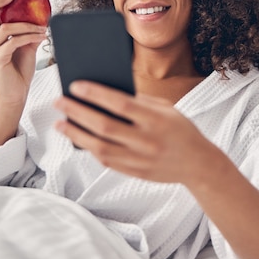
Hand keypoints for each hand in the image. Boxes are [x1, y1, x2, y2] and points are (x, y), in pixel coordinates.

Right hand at [0, 0, 47, 105]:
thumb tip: (40, 18)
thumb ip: (27, 33)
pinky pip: (14, 42)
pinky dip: (30, 37)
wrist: (17, 95)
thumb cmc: (19, 72)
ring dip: (27, 25)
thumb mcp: (25, 48)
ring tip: (42, 28)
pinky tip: (42, 37)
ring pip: (5, 28)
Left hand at [53, 81, 221, 183]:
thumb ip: (139, 102)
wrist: (199, 164)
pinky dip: (89, 148)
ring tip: (60, 123)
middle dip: (77, 112)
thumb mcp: (166, 109)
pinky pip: (106, 161)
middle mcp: (147, 141)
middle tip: (59, 101)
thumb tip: (104, 94)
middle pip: (104, 126)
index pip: (120, 104)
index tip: (75, 85)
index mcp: (157, 120)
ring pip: (99, 147)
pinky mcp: (135, 173)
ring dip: (75, 134)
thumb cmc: (180, 129)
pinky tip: (78, 138)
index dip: (95, 94)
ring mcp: (140, 160)